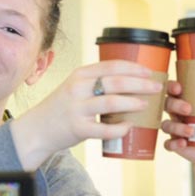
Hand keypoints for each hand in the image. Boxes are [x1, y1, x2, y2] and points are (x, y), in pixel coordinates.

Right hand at [11, 60, 162, 168]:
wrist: (37, 129)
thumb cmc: (62, 107)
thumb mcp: (76, 87)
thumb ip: (96, 82)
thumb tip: (131, 81)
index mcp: (80, 74)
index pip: (112, 65)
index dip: (134, 68)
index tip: (150, 72)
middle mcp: (78, 88)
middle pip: (116, 82)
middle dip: (140, 83)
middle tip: (157, 88)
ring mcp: (77, 108)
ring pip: (111, 102)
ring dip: (133, 102)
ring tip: (146, 104)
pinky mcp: (77, 128)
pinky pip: (103, 129)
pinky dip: (119, 129)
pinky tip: (129, 127)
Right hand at [161, 80, 194, 166]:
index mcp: (185, 101)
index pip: (172, 90)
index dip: (172, 87)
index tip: (179, 88)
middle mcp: (176, 114)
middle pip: (167, 105)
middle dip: (176, 105)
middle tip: (189, 109)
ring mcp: (173, 129)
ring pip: (166, 125)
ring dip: (177, 127)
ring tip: (192, 131)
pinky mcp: (174, 144)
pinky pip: (167, 144)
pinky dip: (174, 144)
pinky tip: (183, 144)